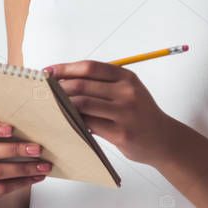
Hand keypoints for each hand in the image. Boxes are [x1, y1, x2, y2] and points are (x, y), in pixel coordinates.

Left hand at [46, 60, 172, 165]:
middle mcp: (127, 91)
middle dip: (59, 88)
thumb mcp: (128, 91)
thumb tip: (64, 80)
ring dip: (63, 105)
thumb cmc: (140, 114)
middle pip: (83, 85)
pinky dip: (74, 122)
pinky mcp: (121, 133)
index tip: (47, 73)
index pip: (89, 67)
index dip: (65, 68)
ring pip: (83, 104)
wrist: (164, 140)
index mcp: (126, 77)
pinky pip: (89, 124)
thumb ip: (103, 84)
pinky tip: (65, 122)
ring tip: (50, 107)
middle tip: (43, 92)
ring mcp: (125, 113)